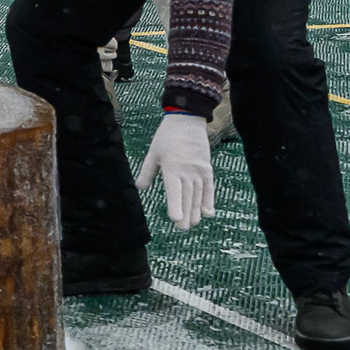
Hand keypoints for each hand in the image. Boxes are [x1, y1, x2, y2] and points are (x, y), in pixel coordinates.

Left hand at [135, 113, 217, 228]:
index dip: (175, 204)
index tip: (175, 218)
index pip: (174, 190)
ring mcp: (199, 170)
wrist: (187, 120)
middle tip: (182, 228)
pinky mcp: (207, 169)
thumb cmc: (167, 137)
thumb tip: (141, 188)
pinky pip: (209, 188)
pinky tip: (208, 213)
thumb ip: (147, 172)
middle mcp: (187, 171)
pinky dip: (209, 200)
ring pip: (198, 194)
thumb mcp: (153, 153)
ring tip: (192, 224)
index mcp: (171, 167)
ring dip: (195, 210)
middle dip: (185, 213)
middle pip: (187, 196)